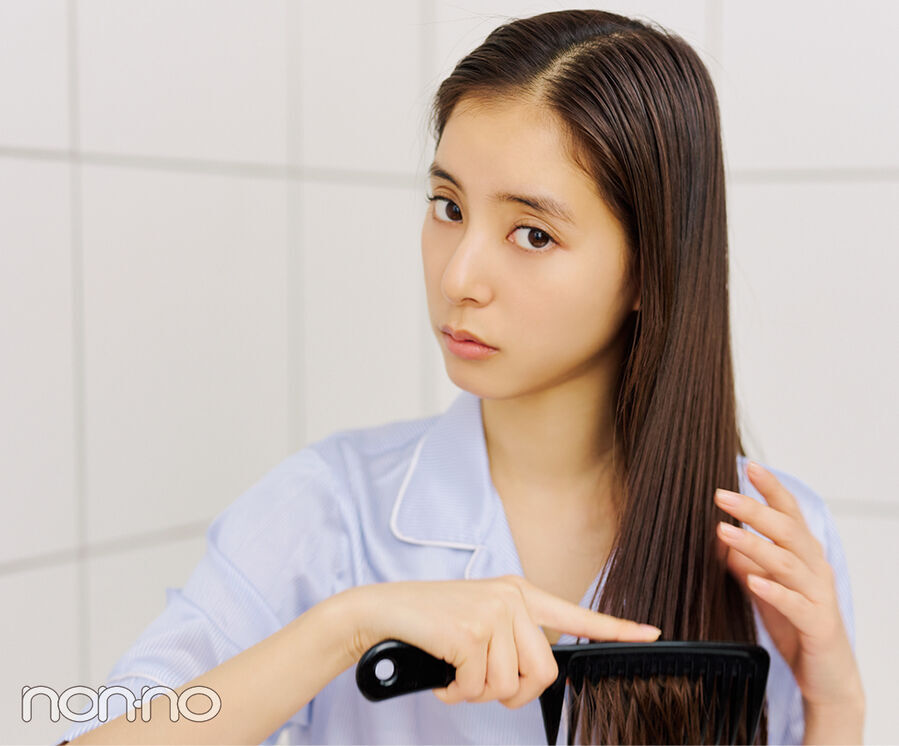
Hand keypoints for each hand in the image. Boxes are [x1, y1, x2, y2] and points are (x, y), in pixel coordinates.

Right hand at [341, 574, 660, 708]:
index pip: (577, 613)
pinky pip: (480, 686)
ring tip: (457, 673)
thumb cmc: (432, 624)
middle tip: (481, 685)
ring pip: (509, 685)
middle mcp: (512, 597)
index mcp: (520, 593)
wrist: (385, 611)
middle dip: (512, 693)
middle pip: (543, 672)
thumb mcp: (480, 622)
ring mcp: (493, 611)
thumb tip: (535, 676)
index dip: (617, 628)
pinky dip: (458, 692)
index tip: (652, 632)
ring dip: (478, 693)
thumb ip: (511, 640)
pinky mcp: (471, 629)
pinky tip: (444, 673)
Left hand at [714, 461, 863, 735]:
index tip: (748, 465)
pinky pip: (796, 603)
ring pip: (787, 562)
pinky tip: (753, 581)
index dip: (771, 488)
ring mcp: (818, 595)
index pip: (789, 512)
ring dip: (754, 544)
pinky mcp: (817, 624)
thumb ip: (745, 559)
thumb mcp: (763, 585)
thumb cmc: (795, 623)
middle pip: (786, 530)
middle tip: (720, 494)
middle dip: (753, 509)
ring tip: (723, 531)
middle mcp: (815, 568)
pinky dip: (774, 590)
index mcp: (804, 553)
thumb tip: (718, 535)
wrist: (825, 673)